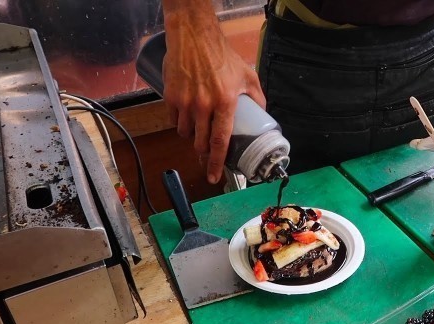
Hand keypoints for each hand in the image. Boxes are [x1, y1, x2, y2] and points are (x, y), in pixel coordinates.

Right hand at [162, 4, 264, 183]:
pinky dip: (181, 121)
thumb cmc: (222, 55)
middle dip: (203, 153)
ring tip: (199, 126)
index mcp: (225, 103)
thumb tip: (262, 115)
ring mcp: (185, 102)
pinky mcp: (171, 97)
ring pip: (185, 133)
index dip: (216, 162)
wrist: (194, 37)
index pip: (220, 141)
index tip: (213, 176)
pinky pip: (174, 120)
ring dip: (192, 135)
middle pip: (200, 143)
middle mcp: (204, 105)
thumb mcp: (248, 75)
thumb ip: (257, 97)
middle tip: (206, 156)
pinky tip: (187, 112)